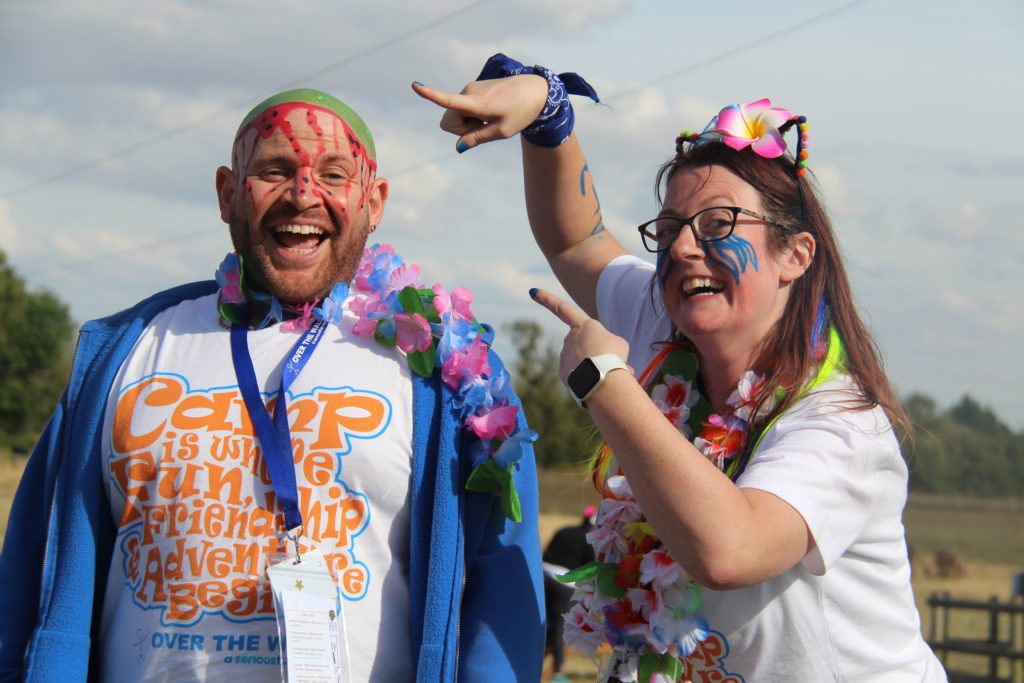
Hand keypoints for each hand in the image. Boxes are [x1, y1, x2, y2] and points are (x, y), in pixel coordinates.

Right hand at [411, 75, 548, 152]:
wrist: (534, 91)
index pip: (448, 100)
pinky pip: (461, 108)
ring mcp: (469, 88)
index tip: (414, 85)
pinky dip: (471, 114)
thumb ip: (478, 139)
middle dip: (460, 129)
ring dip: (467, 121)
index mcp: (477, 103)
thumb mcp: (501, 132)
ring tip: (489, 116)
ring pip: (454, 114)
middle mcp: (469, 92)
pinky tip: (489, 111)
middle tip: (484, 126)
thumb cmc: (520, 113)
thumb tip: (458, 147)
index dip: (430, 95)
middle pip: (449, 121)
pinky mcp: (471, 88)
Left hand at [530, 288, 630, 383]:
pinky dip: (587, 378)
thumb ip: (605, 345)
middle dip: (597, 354)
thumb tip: (599, 360)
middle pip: (584, 345)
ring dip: (594, 367)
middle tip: (610, 361)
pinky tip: (597, 382)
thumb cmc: (613, 356)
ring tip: (605, 372)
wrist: (602, 379)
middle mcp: (570, 338)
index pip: (562, 309)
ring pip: (583, 362)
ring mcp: (565, 356)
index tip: (533, 291)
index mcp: (583, 325)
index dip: (547, 299)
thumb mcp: (618, 344)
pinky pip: (577, 374)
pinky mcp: (563, 373)